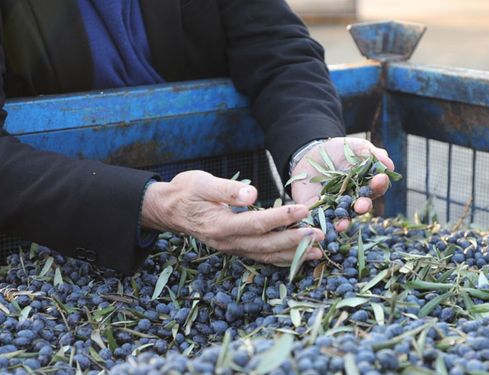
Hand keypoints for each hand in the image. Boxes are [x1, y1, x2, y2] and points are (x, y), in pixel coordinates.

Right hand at [141, 171, 323, 263]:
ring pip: (266, 255)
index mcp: (220, 224)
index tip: (303, 210)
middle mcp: (228, 242)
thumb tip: (251, 194)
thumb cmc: (186, 191)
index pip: (256, 223)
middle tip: (320, 235)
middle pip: (266, 245)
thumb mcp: (202, 183)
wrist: (168, 209)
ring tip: (317, 252)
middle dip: (295, 241)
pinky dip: (281, 259)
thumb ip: (227, 189)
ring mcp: (232, 248)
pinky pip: (261, 257)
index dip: (281, 218)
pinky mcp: (236, 248)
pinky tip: (298, 256)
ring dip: (293, 255)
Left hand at [290, 137, 394, 231]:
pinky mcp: (317, 209)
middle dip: (363, 206)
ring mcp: (336, 205)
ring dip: (344, 222)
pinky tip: (320, 230)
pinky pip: (320, 219)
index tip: (380, 179)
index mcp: (366, 185)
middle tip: (362, 205)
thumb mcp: (357, 147)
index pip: (376, 188)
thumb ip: (373, 154)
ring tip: (342, 225)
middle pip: (361, 206)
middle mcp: (353, 199)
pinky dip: (320, 226)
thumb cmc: (340, 151)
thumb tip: (389, 165)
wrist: (313, 152)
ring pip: (342, 217)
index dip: (379, 185)